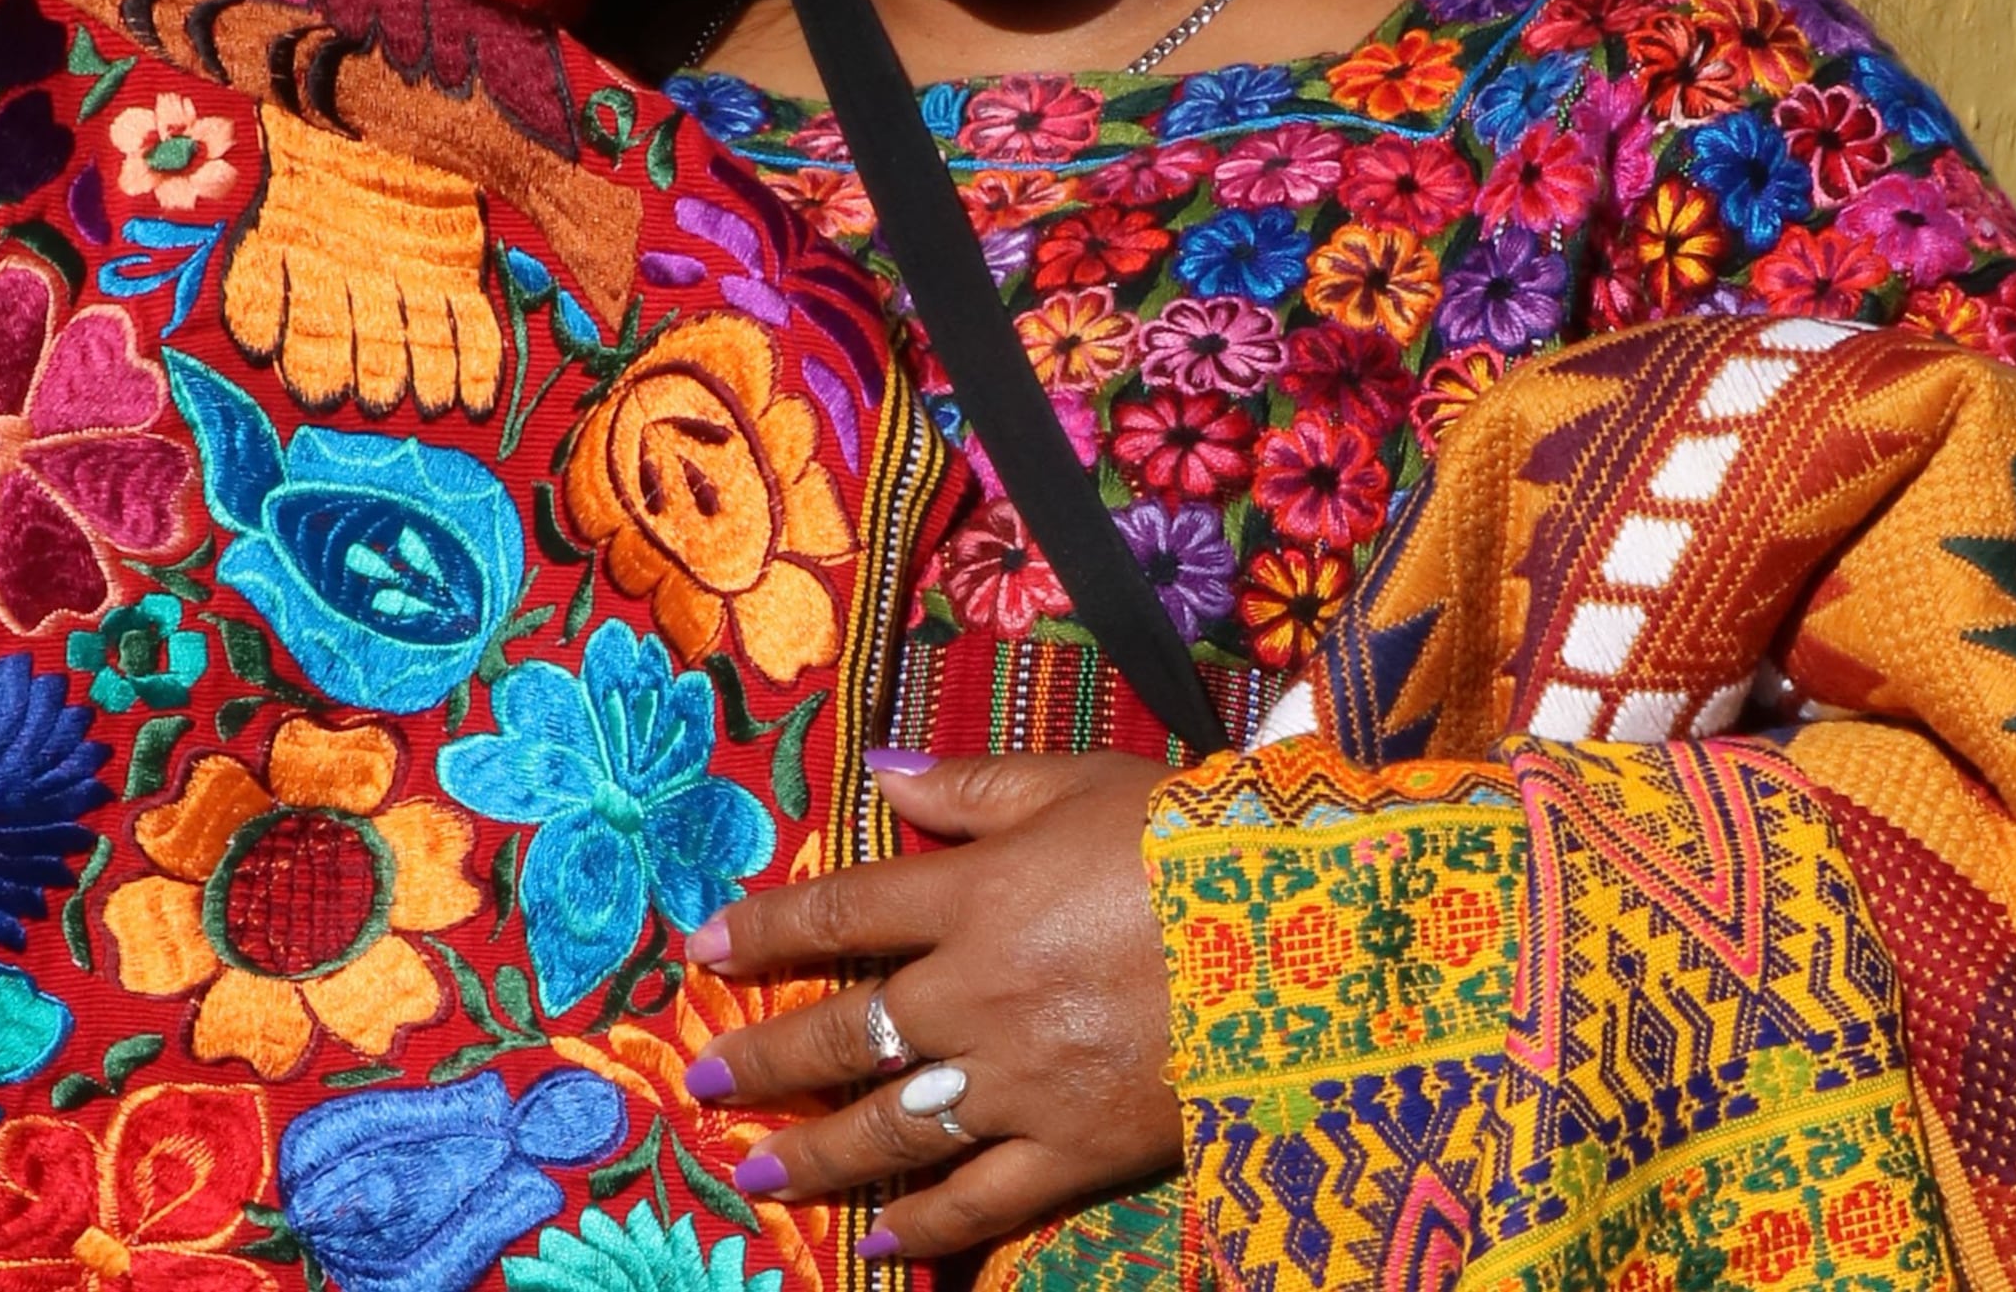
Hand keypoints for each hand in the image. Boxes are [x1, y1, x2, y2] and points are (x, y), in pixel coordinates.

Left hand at [679, 751, 1179, 1260]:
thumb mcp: (1081, 783)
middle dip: (765, 1059)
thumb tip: (878, 771)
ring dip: (817, 1152)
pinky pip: (982, 1201)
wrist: (1311, 931)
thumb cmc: (1197, 841)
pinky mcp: (1077, 1151)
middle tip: (706, 1082)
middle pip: (842, 1031)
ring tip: (758, 1169)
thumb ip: (972, 788)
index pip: (838, 913)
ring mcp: (1022, 1083)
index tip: (705, 948)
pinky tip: (881, 1245)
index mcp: (974, 897)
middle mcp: (977, 995)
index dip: (764, 928)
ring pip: (892, 1128)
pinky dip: (925, 1228)